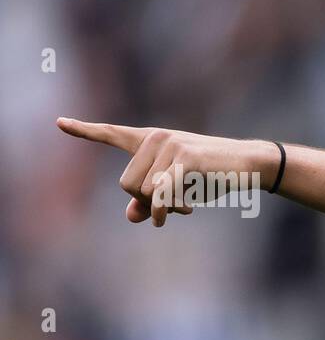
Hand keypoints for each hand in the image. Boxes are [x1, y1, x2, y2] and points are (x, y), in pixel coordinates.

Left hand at [56, 118, 277, 226]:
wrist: (249, 164)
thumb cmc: (213, 176)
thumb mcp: (179, 188)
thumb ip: (152, 201)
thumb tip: (131, 216)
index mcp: (151, 141)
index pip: (112, 134)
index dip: (84, 131)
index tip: (59, 123)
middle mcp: (156, 138)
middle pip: (127, 184)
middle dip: (147, 203)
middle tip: (174, 208)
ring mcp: (170, 146)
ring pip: (143, 191)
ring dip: (163, 208)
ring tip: (186, 207)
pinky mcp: (185, 159)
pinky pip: (163, 192)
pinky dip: (169, 208)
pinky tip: (184, 213)